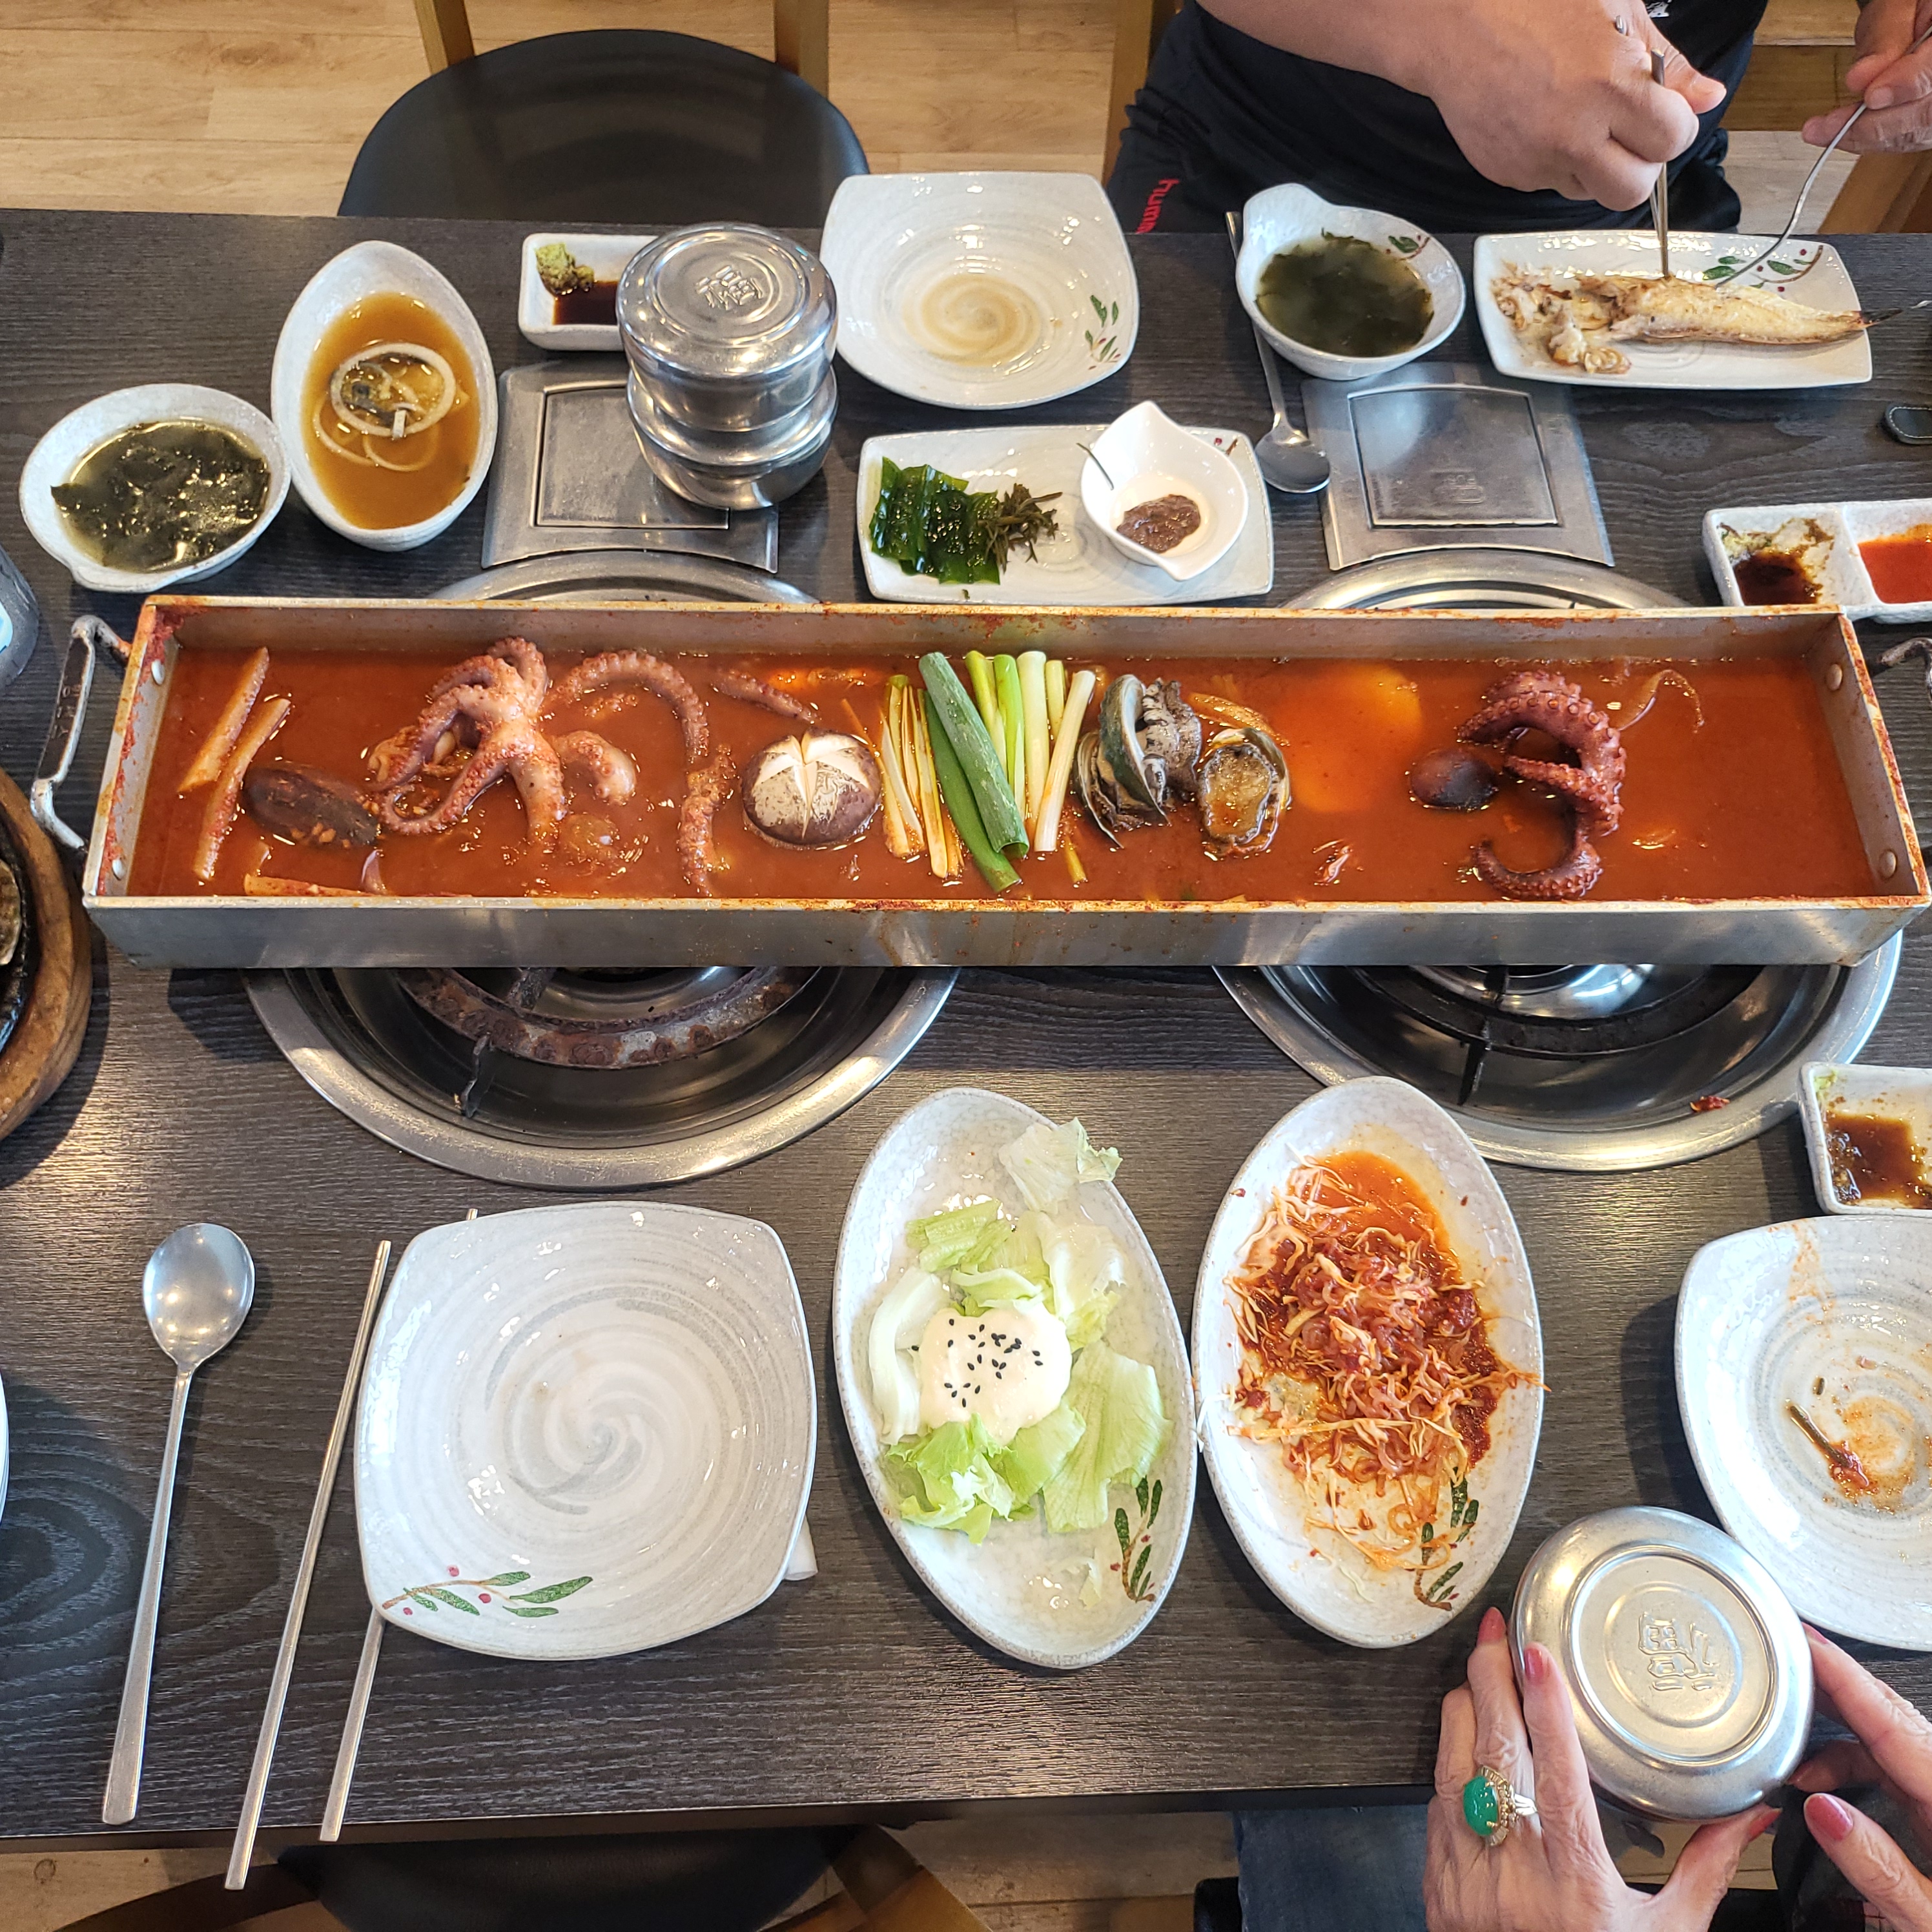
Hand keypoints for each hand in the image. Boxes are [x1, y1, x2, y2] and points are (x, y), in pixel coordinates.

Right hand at [1412, 0, 1725, 210]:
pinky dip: (1557, 163)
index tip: (1662, 112)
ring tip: (1582, 125)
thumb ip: (1669, 62)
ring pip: (1591, 194)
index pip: (1672, 140)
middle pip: (1632, 190)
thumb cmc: (1534, 3)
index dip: (1674, 127)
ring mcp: (1536, 160)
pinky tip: (1544, 123)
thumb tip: (1708, 96)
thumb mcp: (1617, 10)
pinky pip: (1549, 184)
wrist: (1454, 23)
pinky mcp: (1508, 173)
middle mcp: (1573, 133)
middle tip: (1629, 132)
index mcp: (1609, 86)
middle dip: (1641, 165)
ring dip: (1598, 169)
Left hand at [1424, 1605, 1774, 1931]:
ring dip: (1460, 1710)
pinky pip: (1433, 1805)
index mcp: (1576, 1878)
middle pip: (1493, 1751)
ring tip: (1476, 1669)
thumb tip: (1753, 1815)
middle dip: (1490, 1679)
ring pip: (1451, 1766)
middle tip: (1495, 1634)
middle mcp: (1516, 1870)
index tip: (1537, 1655)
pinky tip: (1458, 1739)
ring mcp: (1468, 1874)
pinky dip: (1446, 1764)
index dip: (1544, 1706)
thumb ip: (1709, 1867)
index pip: (1554, 1771)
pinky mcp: (1438, 1883)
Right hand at [1791, 1627, 1931, 1931]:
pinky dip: (1845, 1763)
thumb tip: (1823, 1812)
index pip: (1893, 1724)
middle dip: (1831, 1684)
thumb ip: (1879, 1867)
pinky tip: (1815, 1783)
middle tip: (1781, 1658)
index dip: (1845, 1676)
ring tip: (1785, 1742)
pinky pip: (1887, 1766)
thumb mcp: (1929, 1918)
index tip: (1805, 1642)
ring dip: (1831, 1734)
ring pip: (1884, 1740)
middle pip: (1890, 1717)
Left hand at [1803, 0, 1931, 151]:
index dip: (1903, 88)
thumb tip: (1860, 79)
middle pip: (1924, 115)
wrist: (1915, 18)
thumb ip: (1884, 40)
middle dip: (1873, 125)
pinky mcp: (1924, 121)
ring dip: (1864, 137)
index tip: (1870, 97)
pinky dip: (1869, 140)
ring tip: (1823, 131)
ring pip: (1912, 134)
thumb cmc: (1907, 10)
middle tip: (1828, 127)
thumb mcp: (1895, 8)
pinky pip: (1903, 139)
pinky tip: (1840, 133)